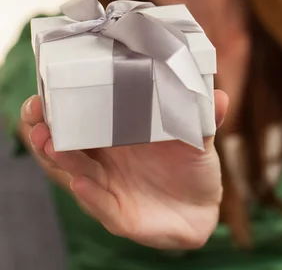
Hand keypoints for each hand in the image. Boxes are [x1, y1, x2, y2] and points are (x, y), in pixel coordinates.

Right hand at [20, 91, 227, 249]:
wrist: (203, 205)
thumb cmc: (190, 160)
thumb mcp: (198, 133)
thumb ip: (204, 115)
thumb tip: (219, 95)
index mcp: (115, 134)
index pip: (78, 118)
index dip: (57, 107)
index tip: (43, 92)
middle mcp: (104, 160)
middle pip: (64, 146)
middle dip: (46, 131)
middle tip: (36, 115)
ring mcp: (108, 187)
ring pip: (75, 173)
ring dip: (61, 159)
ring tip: (51, 142)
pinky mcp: (119, 215)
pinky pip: (101, 205)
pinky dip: (90, 195)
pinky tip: (81, 182)